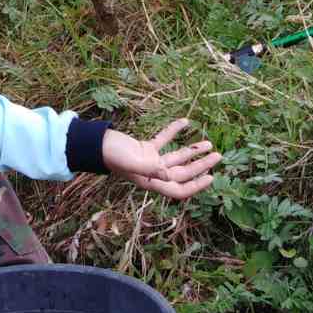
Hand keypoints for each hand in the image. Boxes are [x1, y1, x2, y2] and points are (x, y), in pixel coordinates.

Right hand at [101, 121, 220, 201]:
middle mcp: (154, 173)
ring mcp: (150, 160)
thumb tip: (167, 174)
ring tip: (209, 144)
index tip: (211, 177)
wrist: (95, 143)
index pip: (178, 189)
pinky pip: (164, 140)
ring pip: (177, 157)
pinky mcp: (145, 148)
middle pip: (183, 172)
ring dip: (193, 151)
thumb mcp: (131, 162)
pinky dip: (174, 131)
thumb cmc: (111, 155)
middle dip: (200, 165)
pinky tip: (186, 122)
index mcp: (152, 182)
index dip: (196, 186)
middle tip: (218, 156)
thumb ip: (149, 169)